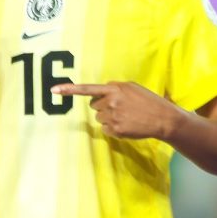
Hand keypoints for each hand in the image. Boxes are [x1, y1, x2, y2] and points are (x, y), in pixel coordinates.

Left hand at [51, 81, 182, 139]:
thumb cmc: (148, 101)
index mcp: (114, 89)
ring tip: (126, 116)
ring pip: (99, 118)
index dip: (69, 90)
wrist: (162, 118)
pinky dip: (113, 128)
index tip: (53, 90)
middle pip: (94, 106)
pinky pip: (105, 129)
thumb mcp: (132, 87)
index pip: (87, 89)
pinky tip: (126, 125)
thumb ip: (115, 87)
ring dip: (109, 117)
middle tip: (121, 108)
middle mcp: (110, 102)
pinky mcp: (115, 130)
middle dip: (103, 106)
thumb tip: (103, 91)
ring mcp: (112, 117)